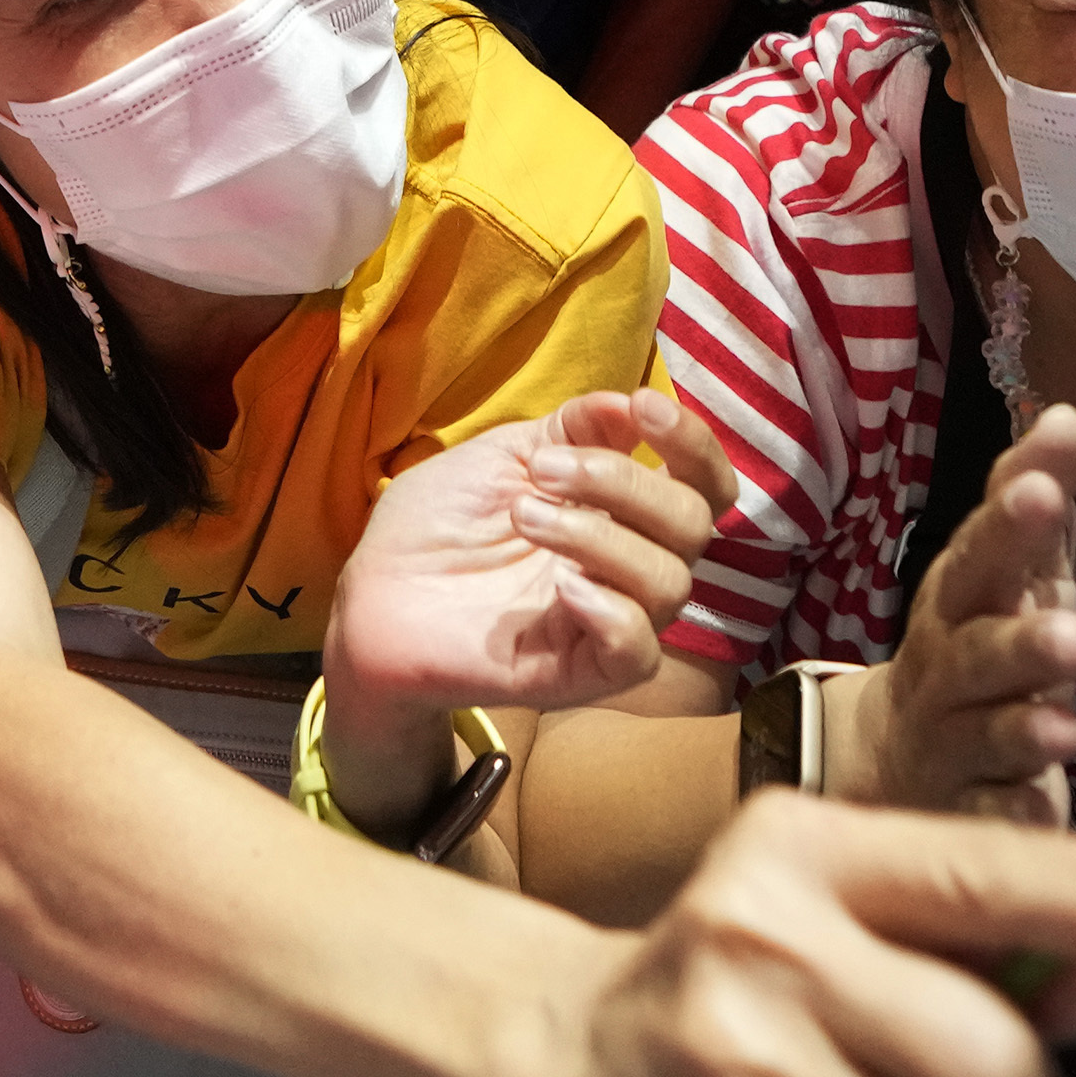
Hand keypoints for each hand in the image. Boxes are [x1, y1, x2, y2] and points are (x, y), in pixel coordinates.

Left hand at [329, 389, 735, 771]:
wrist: (373, 595)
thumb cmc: (439, 524)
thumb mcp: (502, 456)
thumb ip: (571, 431)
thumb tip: (631, 403)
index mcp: (622, 512)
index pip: (702, 483)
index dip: (693, 442)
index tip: (644, 407)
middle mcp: (628, 567)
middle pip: (693, 525)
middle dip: (625, 483)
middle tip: (544, 472)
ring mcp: (607, 622)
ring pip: (670, 583)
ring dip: (600, 536)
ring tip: (524, 516)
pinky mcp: (580, 673)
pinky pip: (638, 652)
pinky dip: (613, 613)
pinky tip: (562, 586)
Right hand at [830, 405, 1075, 819]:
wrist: (893, 760)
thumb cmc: (973, 647)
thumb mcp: (1004, 572)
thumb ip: (1032, 496)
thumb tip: (1068, 414)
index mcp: (960, 602)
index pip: (981, 556)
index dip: (1009, 526)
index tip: (1043, 490)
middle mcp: (947, 671)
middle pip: (977, 653)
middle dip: (1021, 643)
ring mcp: (952, 746)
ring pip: (985, 738)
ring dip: (1024, 731)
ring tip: (1069, 728)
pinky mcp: (968, 816)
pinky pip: (989, 820)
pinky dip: (1013, 816)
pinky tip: (1042, 812)